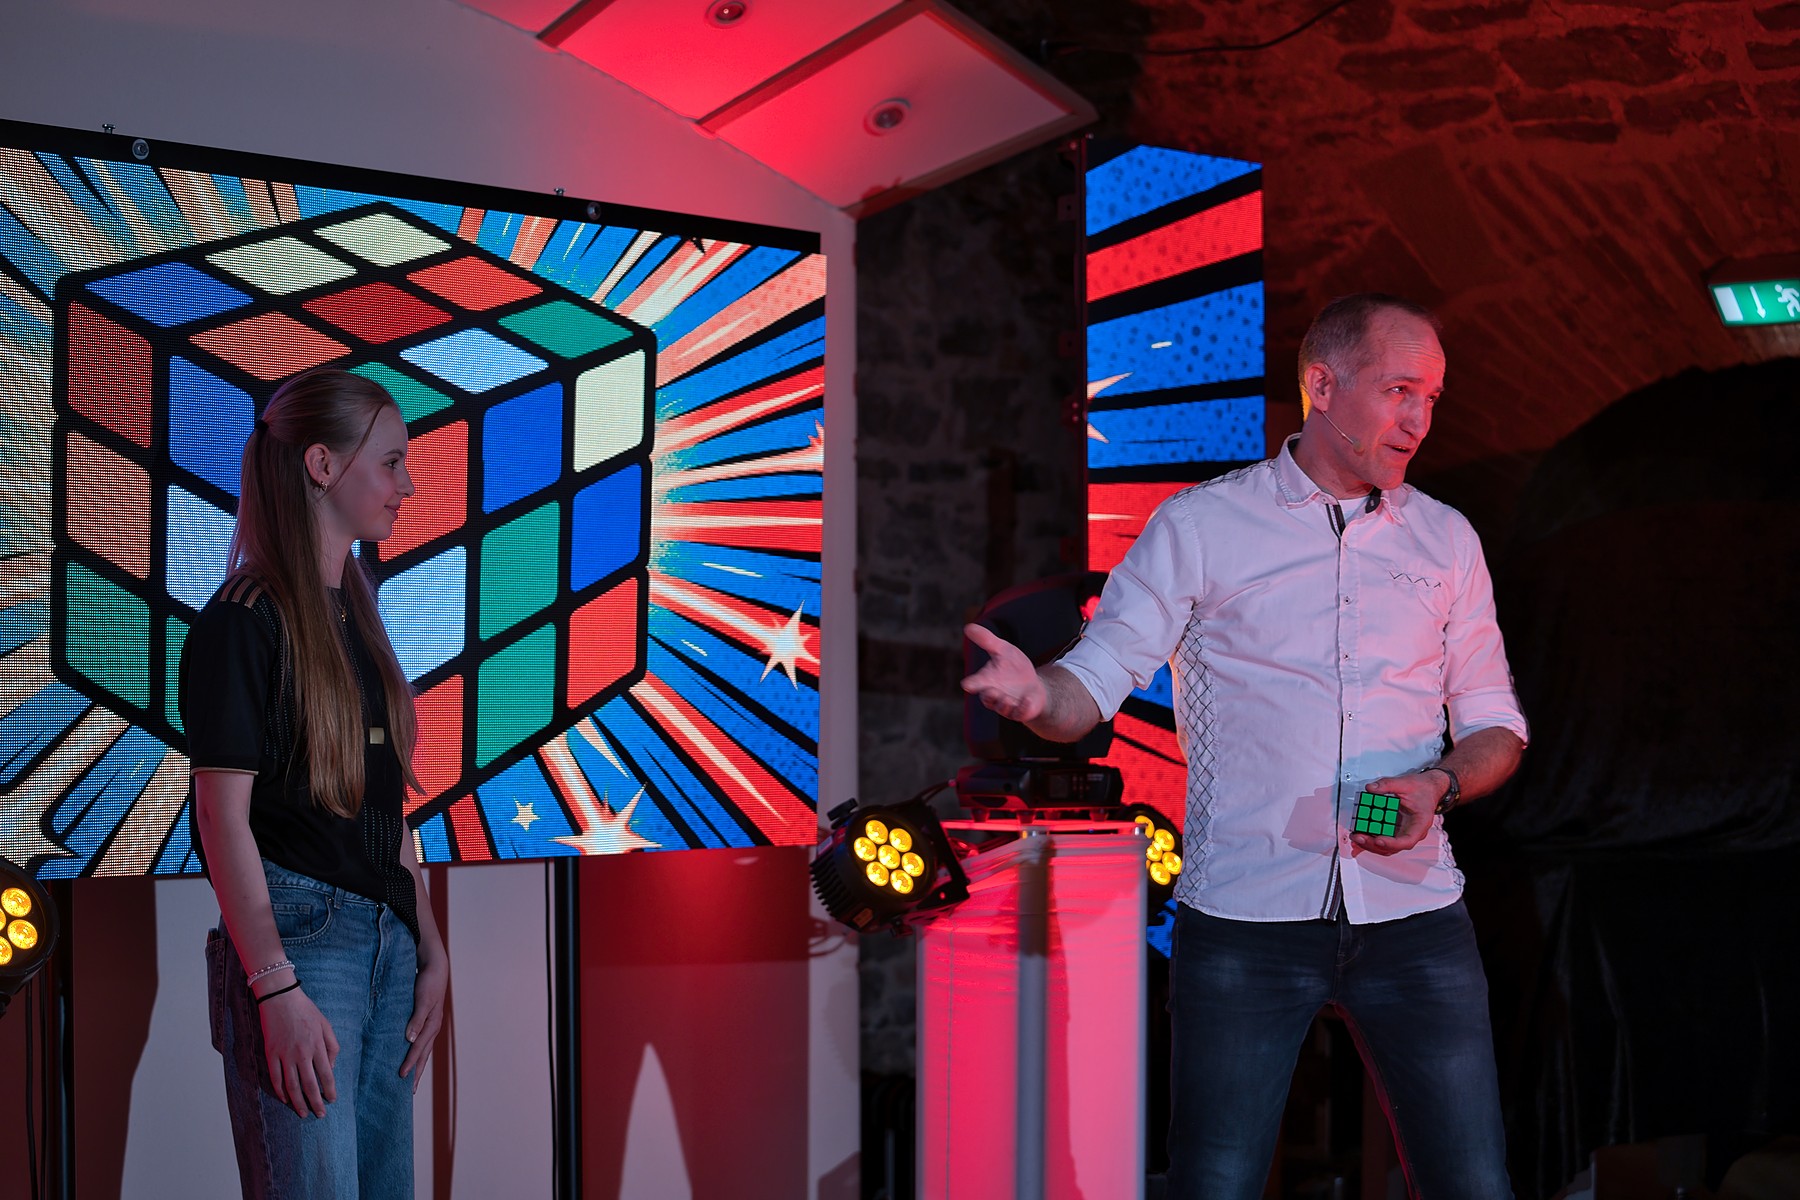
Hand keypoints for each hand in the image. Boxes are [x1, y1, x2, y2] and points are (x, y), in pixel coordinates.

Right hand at [259, 987, 338, 1118]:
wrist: (280, 998)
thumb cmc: (306, 1011)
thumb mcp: (326, 1025)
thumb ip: (332, 1046)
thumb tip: (331, 1067)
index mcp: (317, 1046)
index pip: (326, 1075)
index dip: (330, 1090)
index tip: (331, 1100)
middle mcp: (301, 1053)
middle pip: (309, 1085)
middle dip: (315, 1103)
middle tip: (320, 1115)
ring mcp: (284, 1055)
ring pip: (291, 1086)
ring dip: (298, 1102)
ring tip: (303, 1113)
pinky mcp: (270, 1054)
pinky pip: (275, 1078)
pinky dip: (280, 1091)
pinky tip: (286, 1099)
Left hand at [399, 954, 447, 1091]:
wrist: (436, 966)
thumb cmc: (428, 981)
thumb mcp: (422, 999)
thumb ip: (417, 1019)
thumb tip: (410, 1039)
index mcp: (432, 1025)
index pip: (418, 1049)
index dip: (410, 1063)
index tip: (400, 1076)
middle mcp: (432, 1028)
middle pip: (424, 1055)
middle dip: (417, 1072)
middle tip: (409, 1091)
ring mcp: (431, 1025)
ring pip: (423, 1050)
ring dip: (417, 1065)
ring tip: (411, 1079)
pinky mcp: (426, 1020)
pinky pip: (421, 1041)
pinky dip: (417, 1052)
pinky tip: (411, 1055)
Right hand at [960, 624, 1047, 722]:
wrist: (1033, 686)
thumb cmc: (1013, 668)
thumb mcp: (1002, 650)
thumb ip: (986, 640)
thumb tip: (968, 627)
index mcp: (987, 680)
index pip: (976, 683)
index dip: (972, 684)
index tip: (967, 684)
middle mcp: (994, 695)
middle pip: (987, 698)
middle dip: (989, 695)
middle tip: (991, 690)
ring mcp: (1007, 705)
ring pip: (1002, 708)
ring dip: (1004, 703)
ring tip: (1008, 698)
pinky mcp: (1021, 711)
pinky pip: (1020, 713)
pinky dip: (1023, 707)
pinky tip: (1027, 700)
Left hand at [1350, 771, 1447, 855]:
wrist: (1428, 788)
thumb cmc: (1422, 789)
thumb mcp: (1405, 783)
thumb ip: (1387, 784)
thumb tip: (1370, 788)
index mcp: (1420, 823)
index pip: (1407, 840)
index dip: (1392, 843)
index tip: (1378, 840)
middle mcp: (1412, 832)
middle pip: (1394, 847)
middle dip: (1374, 844)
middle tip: (1359, 836)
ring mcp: (1403, 833)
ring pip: (1387, 847)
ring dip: (1371, 844)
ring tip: (1356, 835)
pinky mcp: (1395, 830)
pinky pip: (1383, 838)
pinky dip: (1371, 837)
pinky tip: (1360, 831)